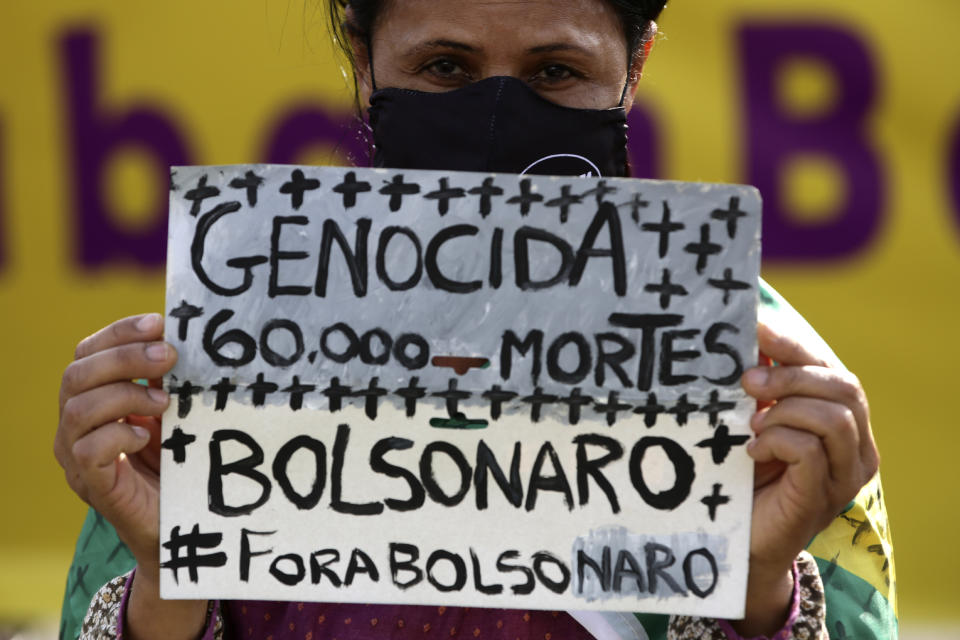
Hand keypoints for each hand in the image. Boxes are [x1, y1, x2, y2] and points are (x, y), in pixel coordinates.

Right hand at [55, 313, 175, 563]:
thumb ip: (170, 378)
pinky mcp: (92, 484)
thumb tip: (184, 337)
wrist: (182, 522)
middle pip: (77, 374)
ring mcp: (77, 456)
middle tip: (169, 356)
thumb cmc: (178, 461)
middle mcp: (75, 424)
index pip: (88, 352)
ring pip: (78, 409)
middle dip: (125, 357)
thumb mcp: (175, 410)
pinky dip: (118, 434)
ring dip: (125, 395)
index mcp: (92, 397)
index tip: (160, 322)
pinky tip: (147, 435)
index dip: (119, 332)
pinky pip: (87, 450)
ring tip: (164, 403)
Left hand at [735, 322, 878, 634]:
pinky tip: (752, 452)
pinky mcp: (821, 496)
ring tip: (751, 426)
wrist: (739, 540)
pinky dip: (777, 441)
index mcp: (844, 419)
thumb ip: (762, 387)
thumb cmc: (746, 475)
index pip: (833, 368)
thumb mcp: (755, 420)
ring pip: (834, 416)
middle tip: (746, 382)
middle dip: (791, 376)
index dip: (796, 345)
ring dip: (784, 411)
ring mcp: (844, 475)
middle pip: (844, 386)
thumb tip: (745, 336)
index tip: (756, 328)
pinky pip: (810, 450)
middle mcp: (856, 447)